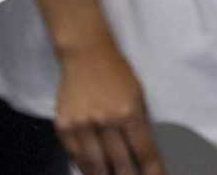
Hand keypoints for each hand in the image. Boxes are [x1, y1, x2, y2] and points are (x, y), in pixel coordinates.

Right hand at [53, 42, 165, 174]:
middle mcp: (105, 120)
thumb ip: (140, 127)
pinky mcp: (64, 124)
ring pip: (96, 166)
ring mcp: (82, 123)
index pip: (145, 154)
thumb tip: (143, 158)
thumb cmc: (116, 73)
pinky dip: (85, 168)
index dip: (152, 173)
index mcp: (129, 112)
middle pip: (122, 165)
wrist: (85, 52)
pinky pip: (76, 155)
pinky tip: (93, 171)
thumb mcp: (137, 96)